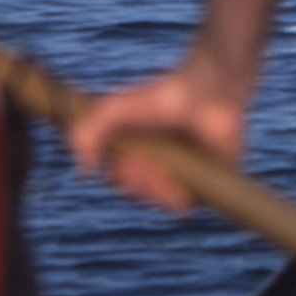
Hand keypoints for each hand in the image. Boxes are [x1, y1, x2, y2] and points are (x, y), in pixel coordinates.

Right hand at [69, 54, 247, 214]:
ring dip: (151, 190)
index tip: (121, 161)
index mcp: (144, 154)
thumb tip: (86, 172)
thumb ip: (87, 133)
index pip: (125, 181)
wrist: (203, 89)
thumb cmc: (161, 97)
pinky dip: (173, 197)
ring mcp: (188, 176)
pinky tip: (172, 177)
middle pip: (141, 193)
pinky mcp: (209, 182)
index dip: (119, 177)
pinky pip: (187, 206)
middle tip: (139, 164)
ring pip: (161, 202)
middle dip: (134, 183)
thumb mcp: (113, 110)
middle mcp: (166, 167)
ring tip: (155, 169)